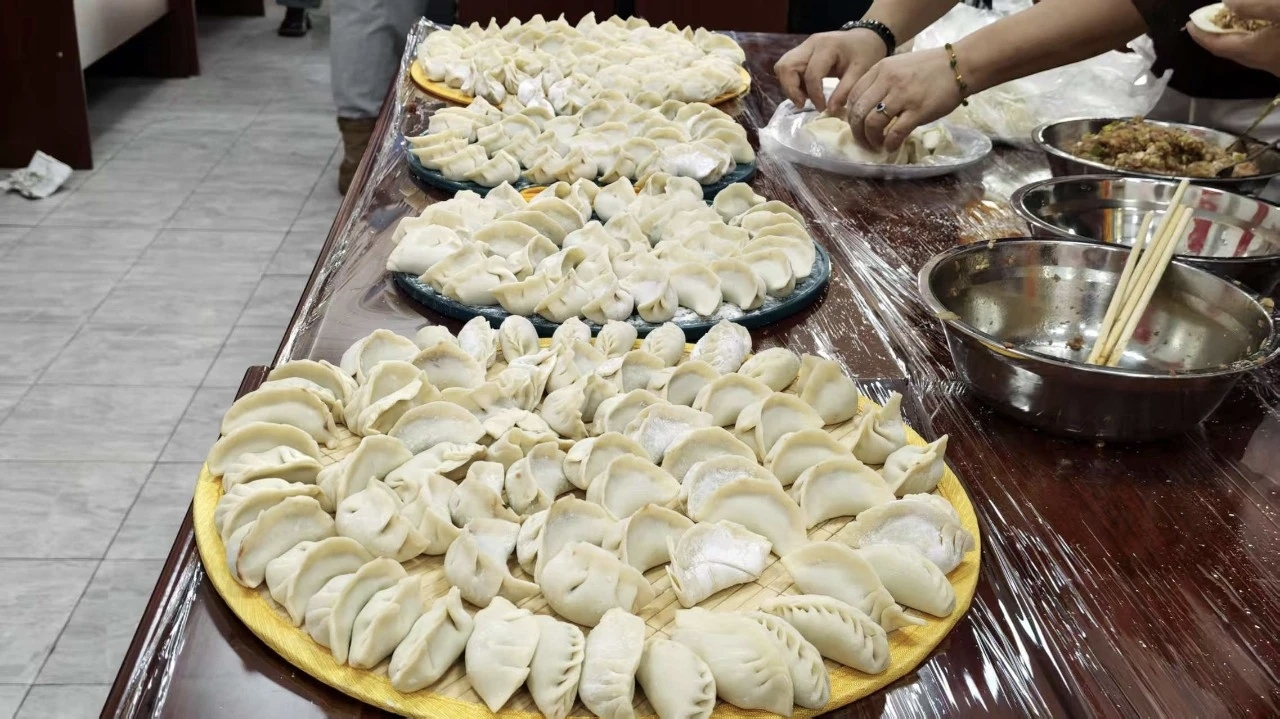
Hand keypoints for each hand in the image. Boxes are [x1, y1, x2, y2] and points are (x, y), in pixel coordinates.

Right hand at [774, 29, 888, 112]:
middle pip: (786, 66)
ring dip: (789, 85)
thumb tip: (830, 110)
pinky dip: (792, 81)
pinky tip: (806, 90)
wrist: (865, 38)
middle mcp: (810, 44)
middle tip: (804, 103)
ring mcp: (803, 46)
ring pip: (782, 66)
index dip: (814, 95)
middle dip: (791, 89)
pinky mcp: (801, 51)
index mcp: (827, 47)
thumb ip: (845, 91)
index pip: (811, 74)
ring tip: (804, 97)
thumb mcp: (861, 72)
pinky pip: (787, 67)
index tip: (822, 108)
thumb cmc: (865, 54)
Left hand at [844, 48, 964, 151]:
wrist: (960, 65)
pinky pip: (895, 132)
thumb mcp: (899, 66)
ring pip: (872, 123)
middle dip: (857, 132)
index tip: (856, 126)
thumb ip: (881, 82)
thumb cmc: (931, 68)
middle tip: (864, 142)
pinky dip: (889, 144)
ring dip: (871, 140)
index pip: (853, 96)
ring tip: (877, 145)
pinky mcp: (918, 110)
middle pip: (858, 112)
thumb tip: (866, 107)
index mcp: (880, 69)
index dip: (850, 116)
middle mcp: (888, 81)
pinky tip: (891, 147)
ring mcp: (903, 95)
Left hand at [1187, 0, 1279, 75]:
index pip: (1216, 45)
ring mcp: (1274, 65)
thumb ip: (1252, 6)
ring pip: (1244, 52)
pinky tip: (1254, 27)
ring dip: (1232, 37)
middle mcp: (1262, 63)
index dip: (1200, 34)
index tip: (1190, 23)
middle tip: (1206, 19)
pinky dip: (1248, 39)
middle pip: (1227, 51)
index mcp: (1255, 51)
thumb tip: (1227, 3)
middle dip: (1213, 35)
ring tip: (1227, 21)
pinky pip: (1258, 50)